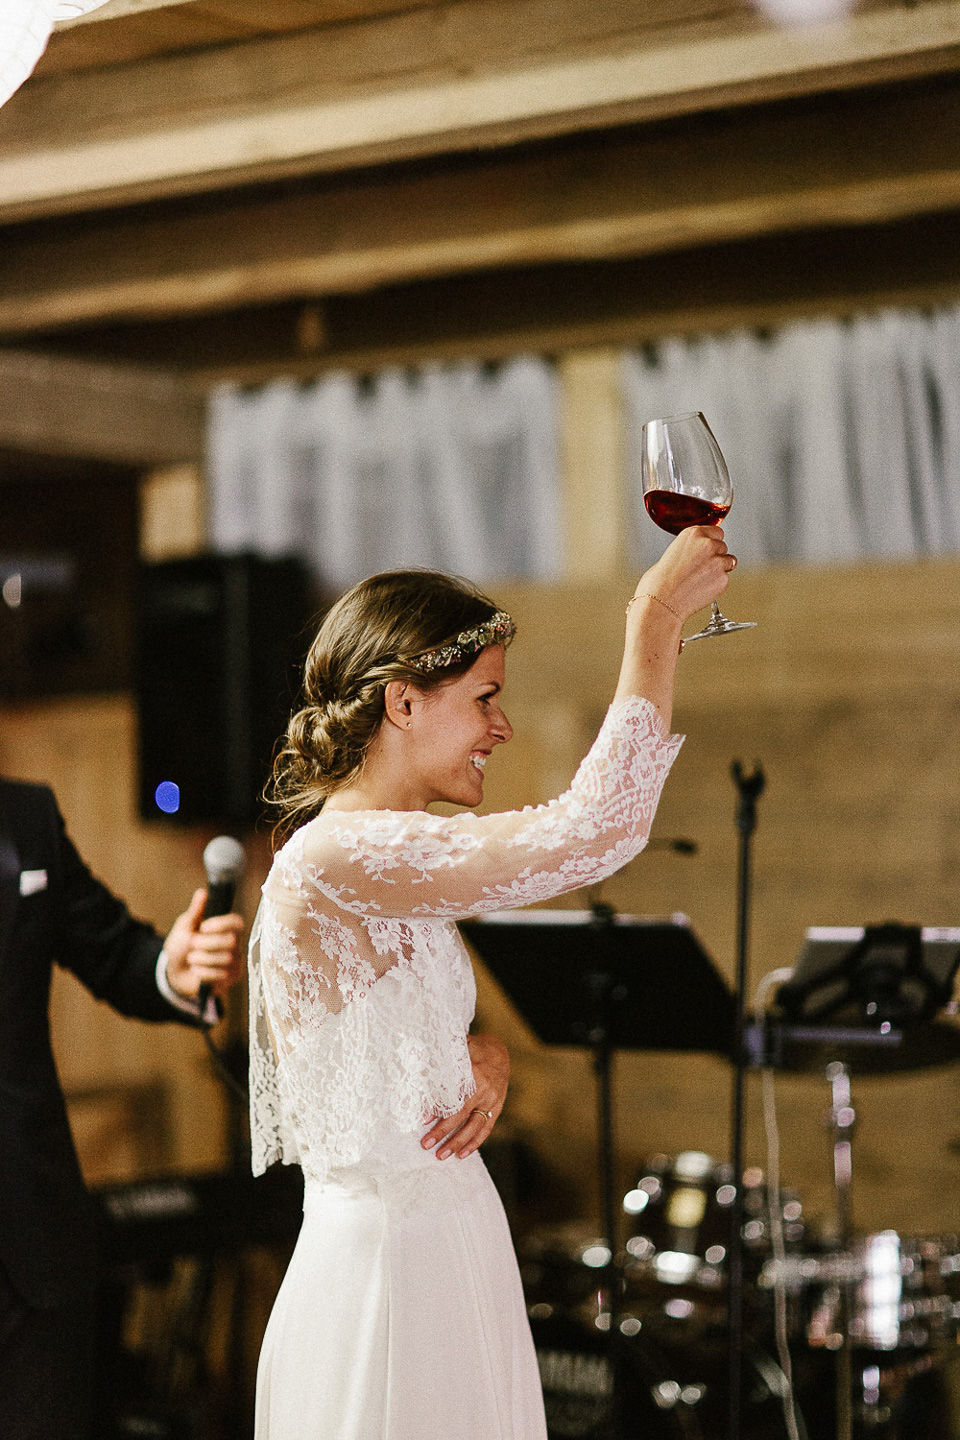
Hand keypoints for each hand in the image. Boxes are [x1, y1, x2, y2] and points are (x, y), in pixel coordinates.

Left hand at [164, 888, 243, 1002]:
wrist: (174, 973)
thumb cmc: (181, 947)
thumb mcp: (184, 927)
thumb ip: (195, 911)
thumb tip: (203, 892)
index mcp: (225, 928)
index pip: (236, 922)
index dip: (221, 924)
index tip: (203, 927)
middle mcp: (235, 943)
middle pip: (230, 941)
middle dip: (205, 944)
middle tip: (193, 945)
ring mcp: (234, 961)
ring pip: (224, 959)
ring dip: (201, 959)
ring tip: (192, 959)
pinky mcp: (230, 978)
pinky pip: (220, 975)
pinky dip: (202, 973)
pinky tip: (197, 971)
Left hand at [422, 1032, 509, 1160]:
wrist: (499, 1052)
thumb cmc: (471, 1050)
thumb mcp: (457, 1050)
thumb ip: (441, 1062)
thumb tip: (417, 1078)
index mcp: (472, 1071)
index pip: (452, 1094)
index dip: (436, 1108)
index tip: (421, 1119)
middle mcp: (484, 1088)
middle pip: (461, 1114)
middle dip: (443, 1131)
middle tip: (425, 1144)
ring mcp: (492, 1100)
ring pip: (474, 1126)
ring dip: (457, 1143)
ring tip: (441, 1155)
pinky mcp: (497, 1108)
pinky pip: (486, 1129)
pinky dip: (474, 1143)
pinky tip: (461, 1155)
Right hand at [637, 524, 734, 622]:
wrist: (662, 602)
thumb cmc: (659, 582)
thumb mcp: (671, 553)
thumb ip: (689, 548)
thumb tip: (696, 553)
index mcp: (693, 534)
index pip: (716, 531)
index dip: (711, 541)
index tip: (707, 549)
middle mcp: (708, 544)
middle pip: (723, 546)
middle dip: (715, 555)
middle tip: (700, 568)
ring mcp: (718, 562)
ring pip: (729, 561)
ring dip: (720, 568)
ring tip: (702, 579)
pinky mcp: (724, 579)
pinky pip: (726, 579)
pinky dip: (718, 584)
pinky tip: (703, 589)